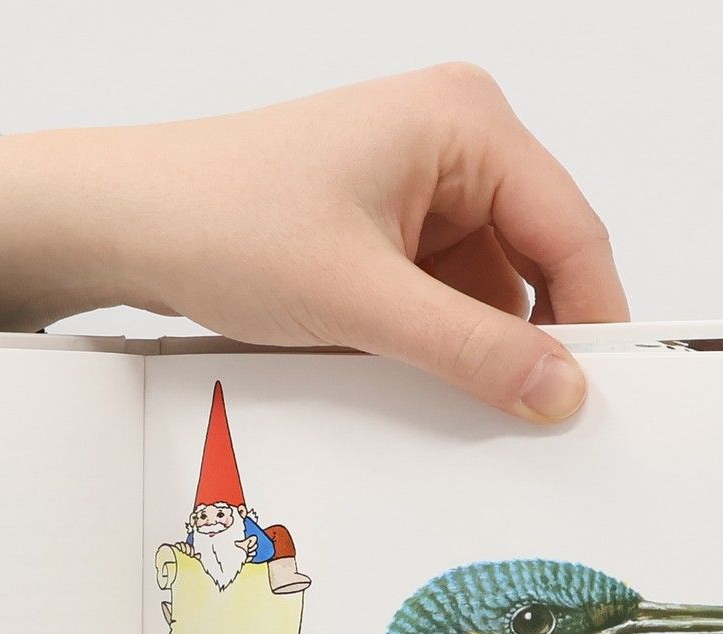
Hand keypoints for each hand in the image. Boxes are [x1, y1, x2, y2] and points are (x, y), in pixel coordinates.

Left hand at [0, 65, 625, 421]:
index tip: (598, 401)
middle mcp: (454, 141)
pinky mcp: (384, 227)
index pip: (571, 233)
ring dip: (468, 348)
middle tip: (527, 421)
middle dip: (525, 340)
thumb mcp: (360, 302)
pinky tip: (401, 373)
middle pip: (535, 263)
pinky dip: (430, 342)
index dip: (593, 322)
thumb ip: (471, 351)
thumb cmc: (221, 223)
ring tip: (432, 391)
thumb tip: (560, 391)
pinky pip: (439, 297)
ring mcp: (419, 185)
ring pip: (486, 290)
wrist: (124, 225)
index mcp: (466, 123)